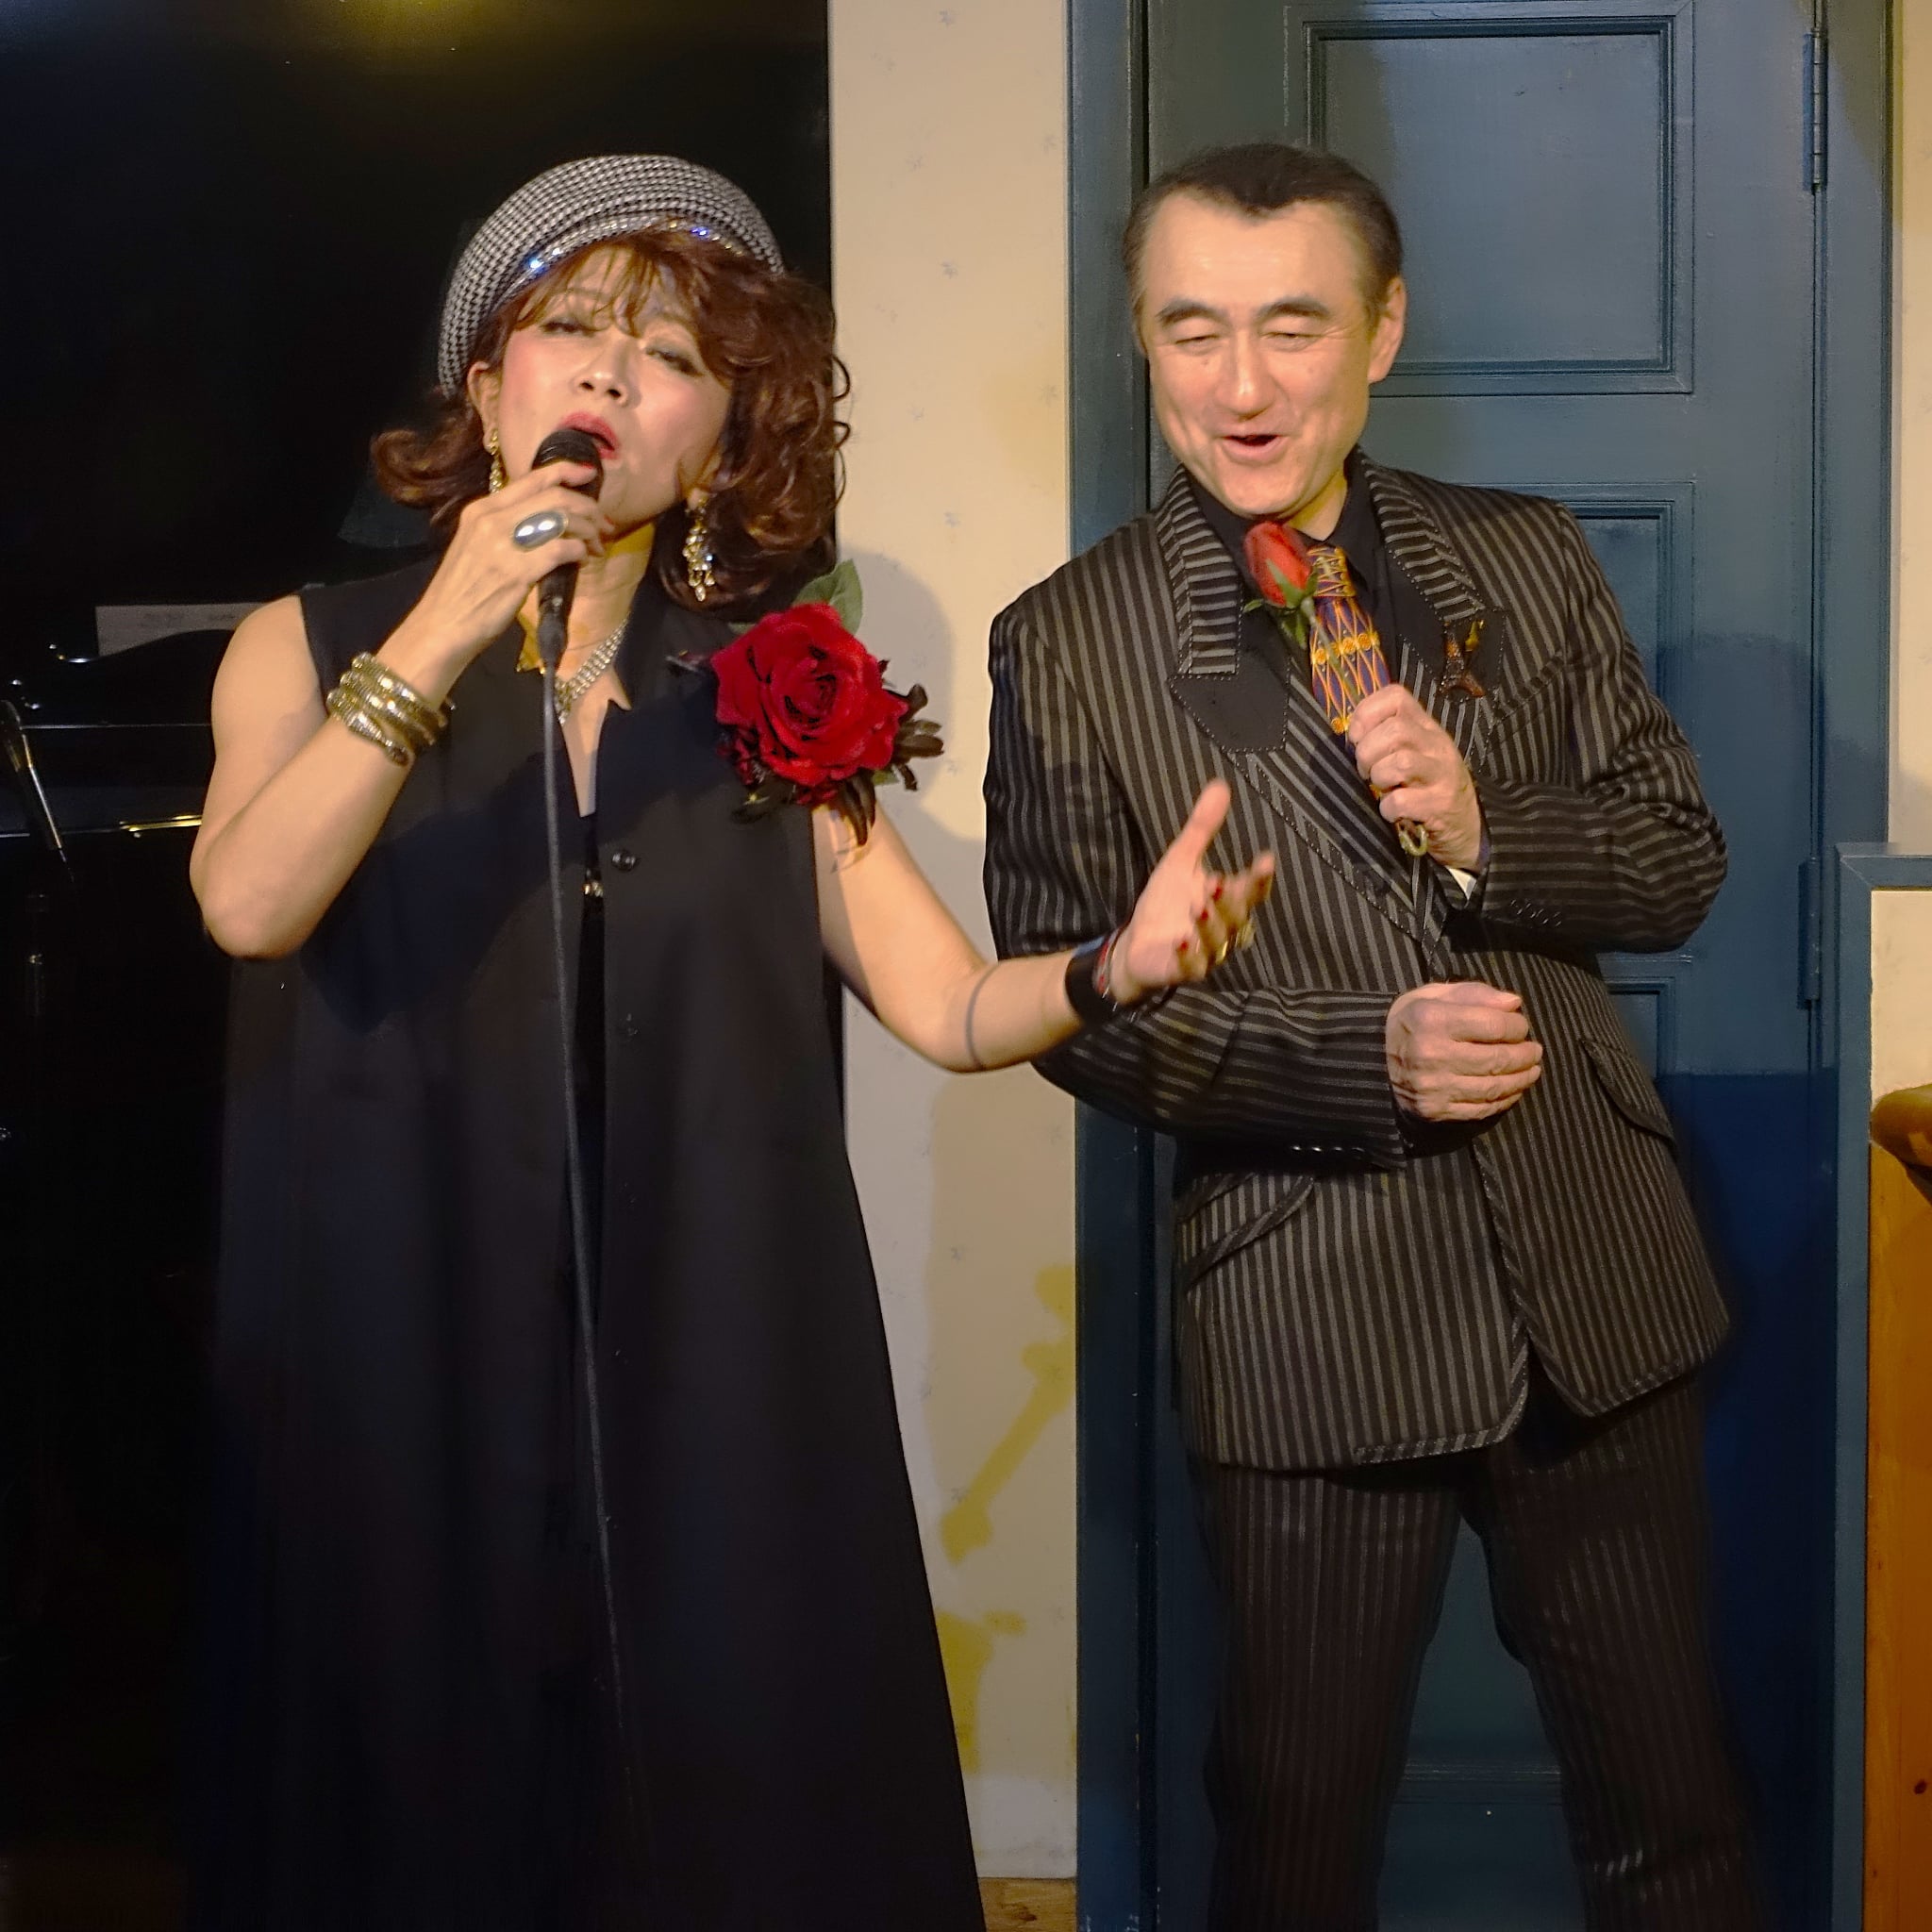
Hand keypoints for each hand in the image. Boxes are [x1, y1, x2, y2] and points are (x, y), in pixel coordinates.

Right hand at [381, 458, 614, 696]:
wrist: (442, 625)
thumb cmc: (462, 591)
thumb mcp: (476, 545)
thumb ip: (505, 527)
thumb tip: (546, 521)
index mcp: (481, 509)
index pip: (530, 478)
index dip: (565, 470)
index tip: (588, 474)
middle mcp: (492, 519)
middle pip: (554, 496)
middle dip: (587, 506)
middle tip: (603, 524)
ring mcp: (504, 544)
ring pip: (562, 518)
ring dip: (589, 530)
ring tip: (597, 545)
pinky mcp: (518, 571)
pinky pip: (562, 549)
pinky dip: (580, 551)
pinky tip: (583, 559)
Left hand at [1112, 780, 1275, 1001]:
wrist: (1135, 945)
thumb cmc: (1165, 903)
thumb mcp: (1181, 861)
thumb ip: (1201, 829)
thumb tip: (1220, 785)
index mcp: (1225, 900)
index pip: (1251, 890)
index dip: (1260, 879)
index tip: (1266, 861)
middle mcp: (1222, 927)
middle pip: (1237, 916)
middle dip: (1232, 901)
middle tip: (1220, 882)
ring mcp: (1204, 951)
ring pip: (1217, 941)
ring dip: (1211, 926)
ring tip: (1200, 909)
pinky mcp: (1182, 970)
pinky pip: (1191, 966)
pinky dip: (1187, 955)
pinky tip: (1180, 941)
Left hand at [1347, 685, 1482, 869]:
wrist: (1465, 823)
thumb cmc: (1427, 785)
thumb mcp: (1413, 752)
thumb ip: (1386, 738)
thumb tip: (1351, 736)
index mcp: (1425, 726)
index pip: (1396, 696)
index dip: (1367, 713)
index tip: (1357, 737)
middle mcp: (1436, 744)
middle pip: (1395, 729)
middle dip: (1368, 752)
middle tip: (1366, 770)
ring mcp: (1441, 773)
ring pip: (1401, 762)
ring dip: (1379, 777)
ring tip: (1382, 788)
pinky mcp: (1439, 804)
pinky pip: (1401, 801)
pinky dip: (1387, 808)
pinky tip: (1392, 811)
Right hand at [1386, 981, 1542, 1120]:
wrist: (1371, 1058)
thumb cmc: (1411, 1021)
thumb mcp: (1433, 996)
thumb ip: (1474, 994)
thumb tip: (1514, 1004)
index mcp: (1431, 1020)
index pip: (1493, 1025)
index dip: (1517, 1027)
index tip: (1521, 1026)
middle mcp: (1431, 1055)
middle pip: (1497, 1059)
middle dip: (1525, 1055)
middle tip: (1535, 1050)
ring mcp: (1433, 1087)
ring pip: (1493, 1087)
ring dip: (1521, 1079)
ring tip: (1532, 1069)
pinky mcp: (1435, 1110)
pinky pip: (1481, 1108)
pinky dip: (1505, 1100)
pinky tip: (1514, 1089)